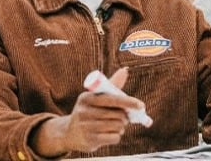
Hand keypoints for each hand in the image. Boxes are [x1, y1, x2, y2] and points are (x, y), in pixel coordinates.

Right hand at [30, 68, 146, 155]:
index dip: (128, 102)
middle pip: (117, 114)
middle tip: (124, 117)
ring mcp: (86, 127)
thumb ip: (112, 85)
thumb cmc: (90, 111)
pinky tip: (109, 134)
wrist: (70, 133)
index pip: (112, 99)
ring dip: (121, 127)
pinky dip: (116, 136)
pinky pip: (114, 138)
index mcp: (87, 97)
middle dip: (125, 117)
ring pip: (117, 126)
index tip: (141, 106)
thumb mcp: (96, 97)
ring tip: (115, 125)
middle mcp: (84, 111)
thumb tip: (125, 70)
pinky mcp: (89, 140)